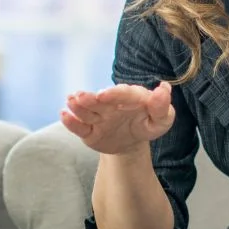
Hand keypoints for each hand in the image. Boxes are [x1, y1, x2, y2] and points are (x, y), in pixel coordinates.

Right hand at [61, 82, 176, 155]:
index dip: (113, 93)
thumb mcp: (161, 120)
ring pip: (86, 111)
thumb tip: (164, 88)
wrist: (132, 141)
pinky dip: (70, 121)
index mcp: (129, 97)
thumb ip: (162, 106)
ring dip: (78, 106)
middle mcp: (109, 104)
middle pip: (98, 100)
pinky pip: (78, 127)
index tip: (103, 95)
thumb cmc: (148, 124)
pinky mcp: (88, 131)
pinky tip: (64, 114)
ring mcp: (98, 116)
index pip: (122, 93)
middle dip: (89, 98)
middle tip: (81, 97)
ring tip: (71, 101)